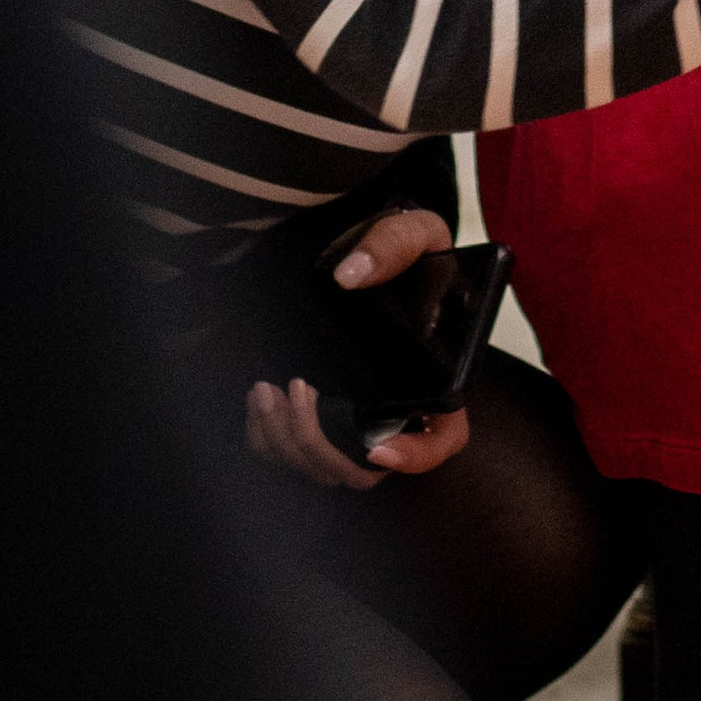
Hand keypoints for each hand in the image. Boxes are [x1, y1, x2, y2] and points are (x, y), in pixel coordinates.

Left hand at [242, 202, 473, 489]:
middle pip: (366, 468)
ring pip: (323, 467)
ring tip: (266, 390)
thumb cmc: (404, 252)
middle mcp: (398, 413)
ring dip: (287, 441)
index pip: (442, 440)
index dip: (414, 457)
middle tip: (296, 389)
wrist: (367, 252)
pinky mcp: (319, 419)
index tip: (377, 447)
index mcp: (437, 380)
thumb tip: (351, 275)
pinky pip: (290, 455)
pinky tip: (258, 400)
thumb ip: (393, 245)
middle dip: (321, 445)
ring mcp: (356, 422)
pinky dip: (267, 440)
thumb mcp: (417, 233)